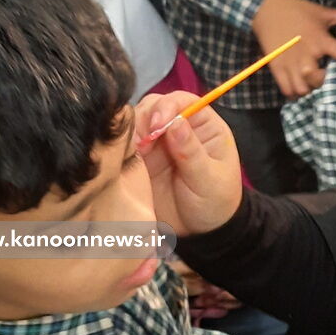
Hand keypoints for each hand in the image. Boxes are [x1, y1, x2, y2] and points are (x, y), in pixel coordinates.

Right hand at [134, 91, 242, 235]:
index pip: (182, 101)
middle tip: (141, 144)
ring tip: (131, 154)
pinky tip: (120, 160)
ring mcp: (156, 144)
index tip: (156, 125)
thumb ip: (191, 152)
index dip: (167, 106)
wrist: (201, 233)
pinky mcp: (139, 161)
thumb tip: (175, 122)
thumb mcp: (209, 179)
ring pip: (135, 123)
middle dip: (143, 119)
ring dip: (129, 133)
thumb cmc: (215, 202)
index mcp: (203, 126)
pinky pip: (124, 146)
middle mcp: (177, 129)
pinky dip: (119, 149)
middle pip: (154, 106)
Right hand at [251, 0, 335, 97]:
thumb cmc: (296, 10)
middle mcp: (305, 53)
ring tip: (312, 84)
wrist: (266, 8)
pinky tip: (299, 87)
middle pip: (317, 78)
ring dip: (309, 89)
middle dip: (324, 82)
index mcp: (318, 39)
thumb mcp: (321, 12)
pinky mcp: (276, 66)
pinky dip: (294, 92)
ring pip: (302, 88)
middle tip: (326, 78)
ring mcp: (289, 62)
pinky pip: (286, 89)